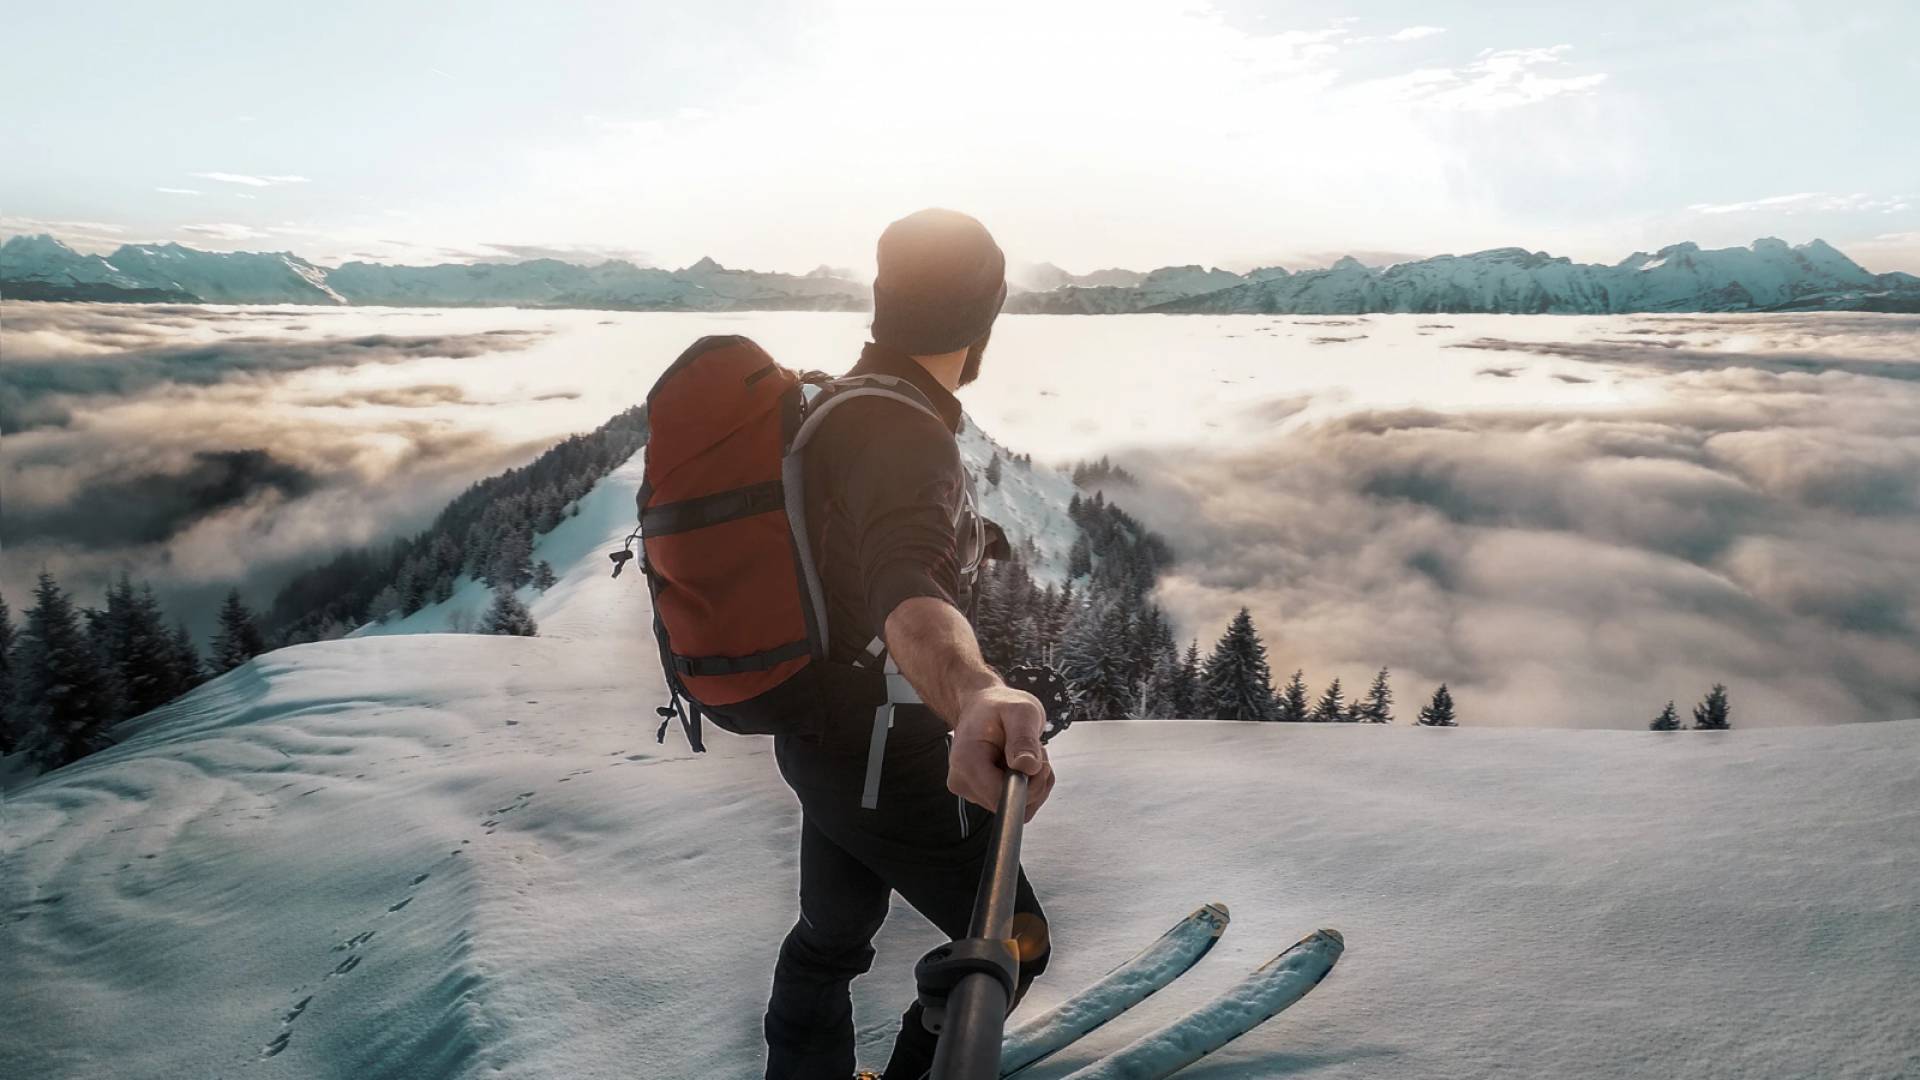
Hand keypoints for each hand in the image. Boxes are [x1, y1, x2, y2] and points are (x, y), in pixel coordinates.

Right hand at [948, 685, 1056, 821]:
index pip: (1000, 796)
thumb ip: (1024, 738)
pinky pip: (1015, 804)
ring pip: (1015, 806)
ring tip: (1027, 753)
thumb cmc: (1000, 706)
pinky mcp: (981, 795)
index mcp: (965, 760)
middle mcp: (962, 780)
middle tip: (1033, 750)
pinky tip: (1026, 765)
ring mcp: (970, 791)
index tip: (1036, 760)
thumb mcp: (1020, 711)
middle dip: (1033, 781)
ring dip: (1033, 783)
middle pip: (1008, 804)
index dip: (1028, 785)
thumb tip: (1027, 766)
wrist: (984, 707)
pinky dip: (1030, 788)